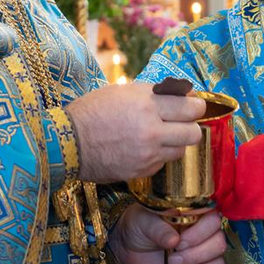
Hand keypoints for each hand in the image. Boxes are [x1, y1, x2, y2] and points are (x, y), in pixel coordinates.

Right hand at [65, 82, 204, 182]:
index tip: (194, 105)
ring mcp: (147, 154)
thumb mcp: (123, 91)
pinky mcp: (141, 171)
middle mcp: (151, 131)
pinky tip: (143, 148)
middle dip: (191, 126)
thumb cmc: (92, 111)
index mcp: (147, 105)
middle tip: (183, 122)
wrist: (67, 142)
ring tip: (161, 135)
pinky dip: (158, 156)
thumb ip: (153, 94)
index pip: (191, 108)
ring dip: (175, 142)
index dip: (196, 106)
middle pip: (194, 133)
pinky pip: (162, 163)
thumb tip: (181, 95)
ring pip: (181, 150)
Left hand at [108, 204, 226, 263]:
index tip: (179, 243)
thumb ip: (159, 229)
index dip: (200, 234)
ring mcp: (204, 255)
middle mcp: (204, 234)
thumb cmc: (139, 226)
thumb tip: (174, 240)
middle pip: (219, 245)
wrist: (129, 246)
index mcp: (195, 215)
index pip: (213, 221)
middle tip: (172, 260)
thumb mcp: (144, 222)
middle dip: (196, 257)